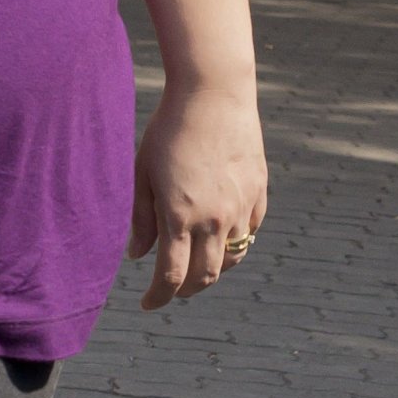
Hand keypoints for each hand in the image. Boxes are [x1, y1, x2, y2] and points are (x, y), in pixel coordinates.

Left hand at [129, 81, 266, 307]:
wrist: (214, 93)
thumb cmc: (168, 129)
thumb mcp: (143, 172)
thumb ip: (141, 218)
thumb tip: (138, 255)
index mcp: (181, 216)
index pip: (172, 276)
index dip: (159, 297)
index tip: (148, 303)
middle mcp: (215, 219)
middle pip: (206, 277)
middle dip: (187, 291)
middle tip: (173, 290)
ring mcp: (241, 207)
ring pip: (233, 258)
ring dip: (213, 269)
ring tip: (197, 263)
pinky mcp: (258, 191)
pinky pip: (251, 231)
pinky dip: (235, 242)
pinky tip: (221, 235)